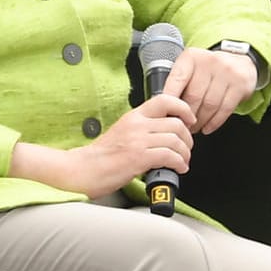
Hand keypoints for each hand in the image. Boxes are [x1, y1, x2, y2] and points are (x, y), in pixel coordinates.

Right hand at [26, 96, 197, 199]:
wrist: (81, 170)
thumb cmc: (101, 156)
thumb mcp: (123, 132)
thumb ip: (143, 128)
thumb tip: (166, 133)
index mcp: (133, 116)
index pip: (164, 100)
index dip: (183, 108)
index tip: (189, 119)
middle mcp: (137, 124)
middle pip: (177, 123)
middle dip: (188, 138)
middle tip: (187, 148)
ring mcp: (138, 140)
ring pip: (176, 140)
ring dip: (185, 153)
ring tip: (183, 161)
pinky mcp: (138, 157)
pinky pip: (170, 156)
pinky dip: (179, 163)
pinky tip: (178, 168)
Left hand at [163, 47, 257, 134]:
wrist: (240, 62)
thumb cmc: (208, 70)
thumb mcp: (191, 68)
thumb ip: (177, 83)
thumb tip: (164, 108)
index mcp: (191, 57)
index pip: (176, 81)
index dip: (170, 101)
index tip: (167, 115)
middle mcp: (209, 62)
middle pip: (193, 96)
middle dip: (186, 116)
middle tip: (181, 126)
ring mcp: (227, 72)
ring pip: (209, 105)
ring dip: (200, 121)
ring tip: (194, 128)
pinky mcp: (240, 84)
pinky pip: (225, 109)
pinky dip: (214, 122)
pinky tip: (207, 127)